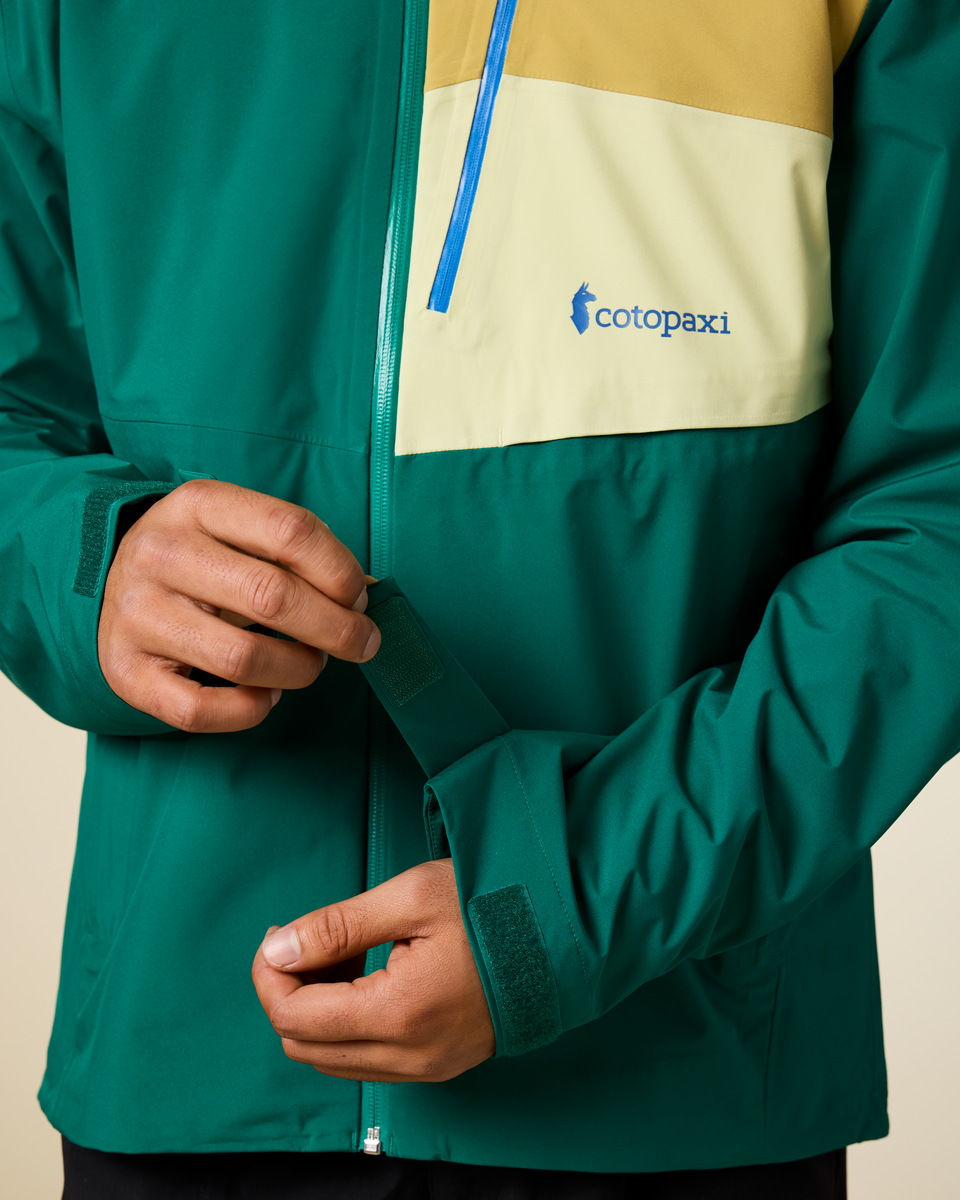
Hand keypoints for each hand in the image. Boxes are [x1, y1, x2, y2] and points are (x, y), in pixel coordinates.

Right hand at [98, 479, 380, 731]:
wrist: (110, 583)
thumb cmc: (203, 558)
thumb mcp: (240, 528)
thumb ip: (299, 552)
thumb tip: (362, 595)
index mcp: (197, 504)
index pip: (290, 531)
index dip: (340, 572)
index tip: (359, 599)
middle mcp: (160, 554)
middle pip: (273, 597)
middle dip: (337, 629)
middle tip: (361, 642)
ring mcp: (137, 614)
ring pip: (243, 659)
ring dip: (299, 670)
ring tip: (309, 664)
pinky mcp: (126, 671)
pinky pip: (200, 710)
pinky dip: (250, 709)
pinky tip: (266, 693)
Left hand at [252, 859, 495, 1081]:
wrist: (567, 933)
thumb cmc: (495, 905)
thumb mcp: (412, 897)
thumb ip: (337, 927)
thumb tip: (277, 950)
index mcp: (399, 1012)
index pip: (294, 1017)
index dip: (270, 975)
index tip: (281, 932)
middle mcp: (411, 1056)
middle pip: (305, 1047)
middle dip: (289, 992)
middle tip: (307, 938)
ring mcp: (428, 1067)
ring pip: (334, 1059)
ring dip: (317, 1010)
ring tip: (341, 952)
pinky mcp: (441, 1064)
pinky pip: (369, 1061)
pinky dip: (349, 1024)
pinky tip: (368, 976)